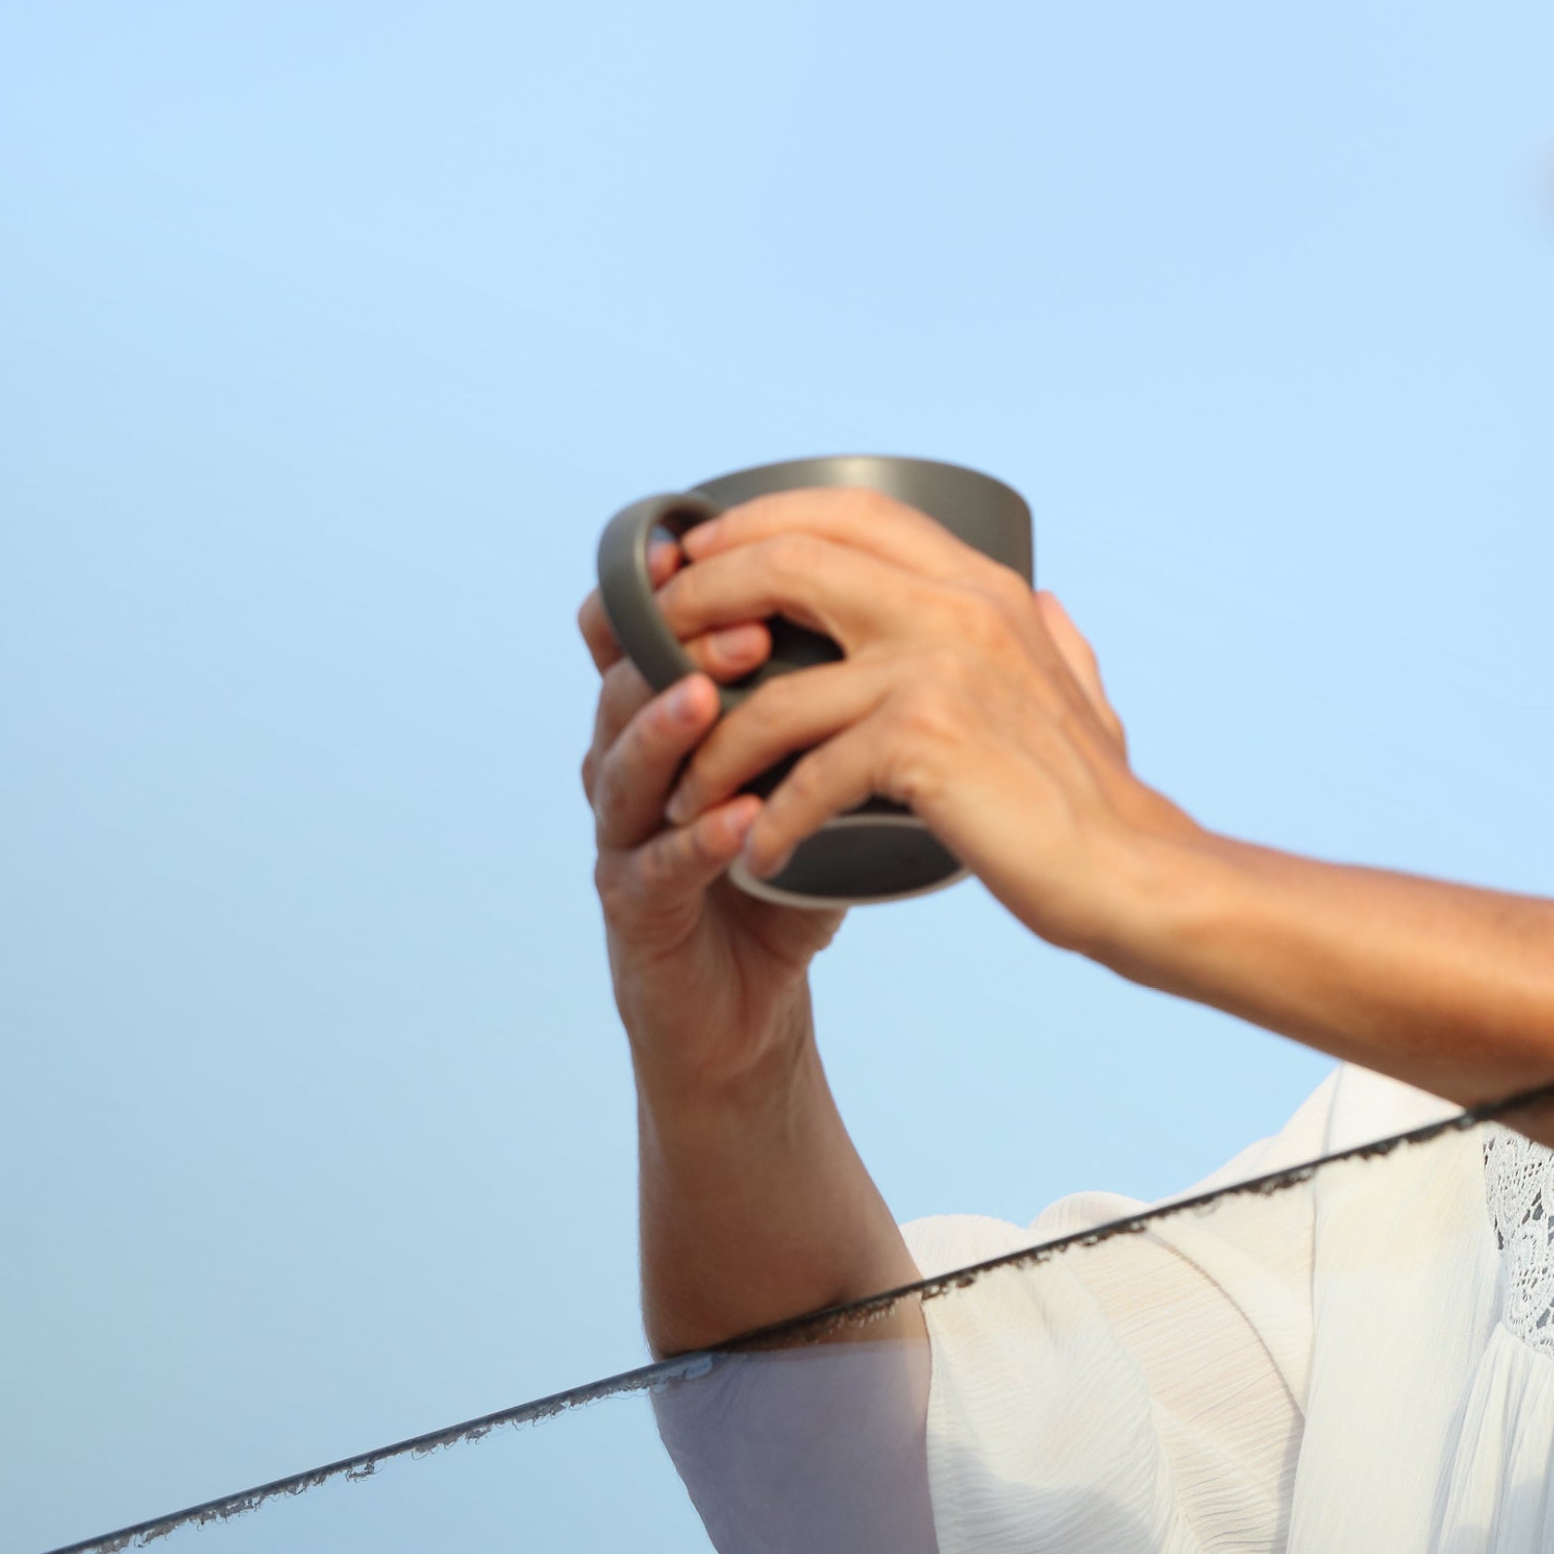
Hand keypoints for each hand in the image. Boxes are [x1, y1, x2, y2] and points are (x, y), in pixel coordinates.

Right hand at [578, 531, 843, 1101]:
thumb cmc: (786, 878)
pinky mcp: (635, 914)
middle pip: (627, 685)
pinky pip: (654, 868)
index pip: (649, 634)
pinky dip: (692, 841)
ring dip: (667, 728)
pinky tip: (731, 822)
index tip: (726, 545)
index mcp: (670, 722)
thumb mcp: (816, 773)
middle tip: (750, 623)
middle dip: (682, 646)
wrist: (750, 1009)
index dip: (675, 589)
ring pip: (620, 768)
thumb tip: (933, 601)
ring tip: (712, 697)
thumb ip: (845, 694)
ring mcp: (623, 840)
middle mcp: (630, 768)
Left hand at [642, 489, 1188, 953]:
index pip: (846, 509)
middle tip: (654, 654)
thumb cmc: (1095, 796)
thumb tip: (1045, 602)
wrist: (1133, 872)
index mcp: (983, 584)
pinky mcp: (924, 742)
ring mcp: (940, 669)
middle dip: (699, 602)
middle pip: (787, 561)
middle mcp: (959, 607)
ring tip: (684, 794)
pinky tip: (756, 853)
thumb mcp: (1080, 688)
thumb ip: (1053, 637)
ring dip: (711, 747)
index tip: (695, 564)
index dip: (754, 523)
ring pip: (774, 685)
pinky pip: (804, 773)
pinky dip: (767, 822)